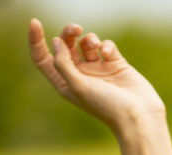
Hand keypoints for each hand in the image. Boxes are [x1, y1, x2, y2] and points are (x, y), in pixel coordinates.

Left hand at [28, 18, 166, 133]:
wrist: (136, 115)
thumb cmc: (105, 106)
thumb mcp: (78, 86)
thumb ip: (63, 63)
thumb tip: (55, 42)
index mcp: (65, 84)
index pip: (44, 60)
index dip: (36, 41)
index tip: (35, 22)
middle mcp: (79, 76)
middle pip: (66, 46)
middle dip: (68, 33)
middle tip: (76, 29)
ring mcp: (97, 70)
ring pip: (86, 43)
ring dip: (89, 39)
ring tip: (95, 45)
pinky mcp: (114, 64)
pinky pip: (105, 45)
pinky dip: (106, 45)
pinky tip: (109, 54)